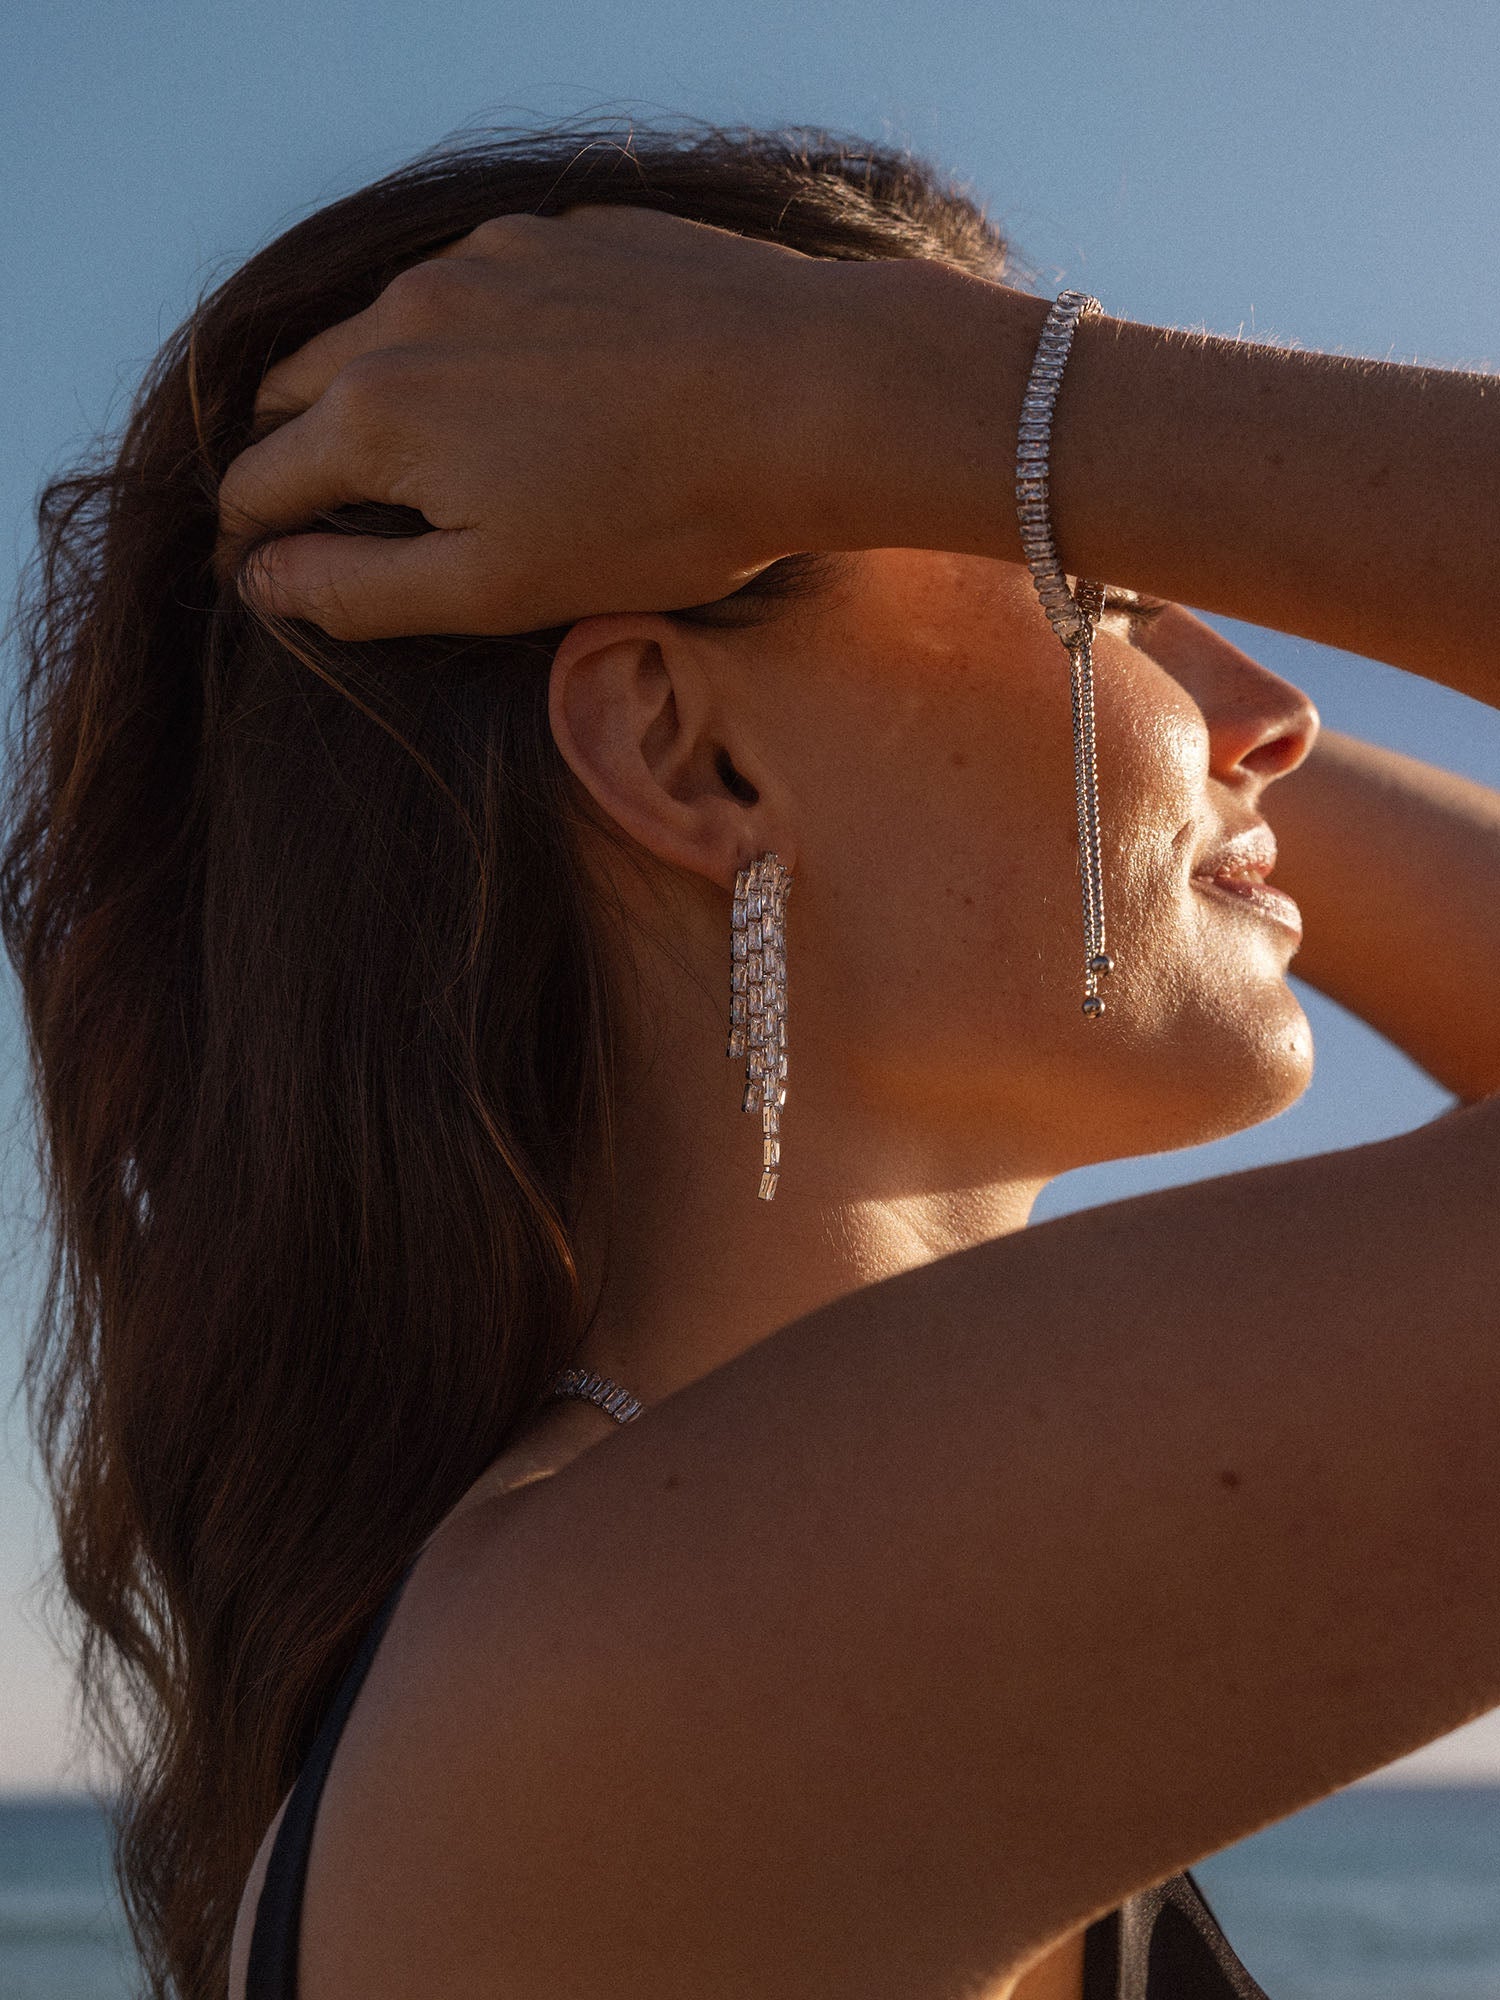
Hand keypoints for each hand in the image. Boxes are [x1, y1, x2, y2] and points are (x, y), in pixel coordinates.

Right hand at [213, 204, 853, 637]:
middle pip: (298, 386)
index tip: (267, 566)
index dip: (252, 535)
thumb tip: (261, 580)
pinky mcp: (558, 234)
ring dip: (382, 385)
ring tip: (430, 448)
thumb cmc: (655, 515)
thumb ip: (360, 587)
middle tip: (331, 508)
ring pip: (384, 323)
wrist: (804, 395)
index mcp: (374, 412)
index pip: (259, 479)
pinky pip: (477, 282)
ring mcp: (484, 256)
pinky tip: (534, 385)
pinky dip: (471, 335)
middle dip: (295, 449)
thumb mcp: (495, 587)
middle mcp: (406, 312)